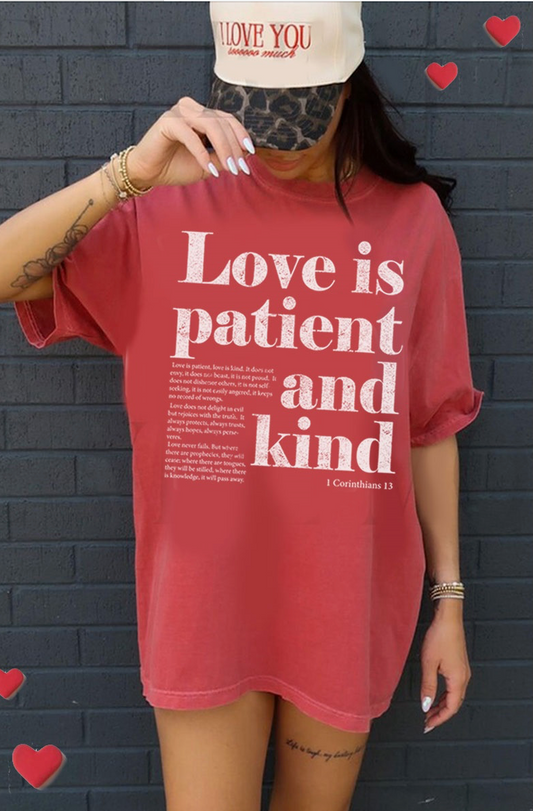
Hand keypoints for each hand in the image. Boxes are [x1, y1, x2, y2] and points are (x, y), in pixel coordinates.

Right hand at [125, 96, 253, 187]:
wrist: (149, 173)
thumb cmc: (175, 167)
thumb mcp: (207, 164)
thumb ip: (223, 157)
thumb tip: (244, 155)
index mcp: (202, 116)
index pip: (228, 120)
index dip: (241, 135)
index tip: (251, 154)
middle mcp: (192, 110)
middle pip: (222, 122)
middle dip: (234, 147)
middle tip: (240, 168)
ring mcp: (180, 113)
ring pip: (211, 126)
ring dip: (224, 148)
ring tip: (230, 168)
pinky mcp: (168, 122)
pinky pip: (191, 136)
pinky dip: (202, 154)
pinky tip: (209, 170)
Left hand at [419, 601, 470, 732]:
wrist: (448, 618)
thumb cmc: (439, 637)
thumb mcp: (429, 663)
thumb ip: (427, 686)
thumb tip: (426, 705)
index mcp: (458, 680)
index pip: (451, 708)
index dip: (439, 719)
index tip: (427, 725)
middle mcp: (464, 678)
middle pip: (454, 704)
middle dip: (441, 714)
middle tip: (427, 722)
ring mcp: (463, 671)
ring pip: (454, 696)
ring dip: (442, 705)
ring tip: (429, 711)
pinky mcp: (460, 665)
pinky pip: (454, 687)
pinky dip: (445, 695)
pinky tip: (435, 695)